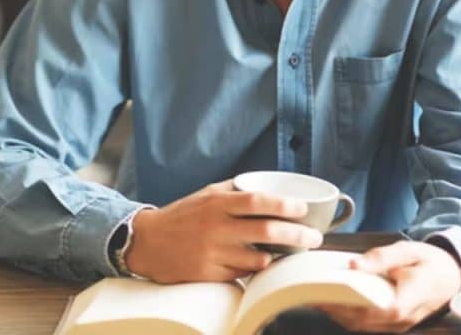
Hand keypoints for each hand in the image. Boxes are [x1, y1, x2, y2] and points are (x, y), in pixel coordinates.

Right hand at [124, 180, 323, 283]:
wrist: (147, 243)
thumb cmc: (181, 216)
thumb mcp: (205, 195)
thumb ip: (234, 190)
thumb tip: (268, 186)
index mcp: (217, 203)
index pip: (258, 201)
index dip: (285, 205)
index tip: (303, 209)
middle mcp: (216, 227)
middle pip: (267, 232)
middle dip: (297, 236)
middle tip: (314, 238)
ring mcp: (212, 253)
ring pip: (259, 258)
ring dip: (279, 256)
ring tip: (291, 252)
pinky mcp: (209, 274)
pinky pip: (243, 274)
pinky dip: (256, 268)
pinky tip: (262, 263)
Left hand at [317, 240, 460, 332]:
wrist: (451, 276)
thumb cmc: (430, 262)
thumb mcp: (409, 250)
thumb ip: (382, 257)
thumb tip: (354, 265)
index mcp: (410, 298)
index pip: (380, 308)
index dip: (352, 304)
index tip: (328, 293)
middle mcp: (403, 317)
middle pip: (363, 320)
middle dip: (334, 308)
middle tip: (310, 291)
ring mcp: (397, 324)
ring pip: (361, 325)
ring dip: (337, 313)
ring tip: (315, 294)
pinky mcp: (392, 323)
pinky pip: (365, 323)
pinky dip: (347, 314)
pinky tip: (332, 299)